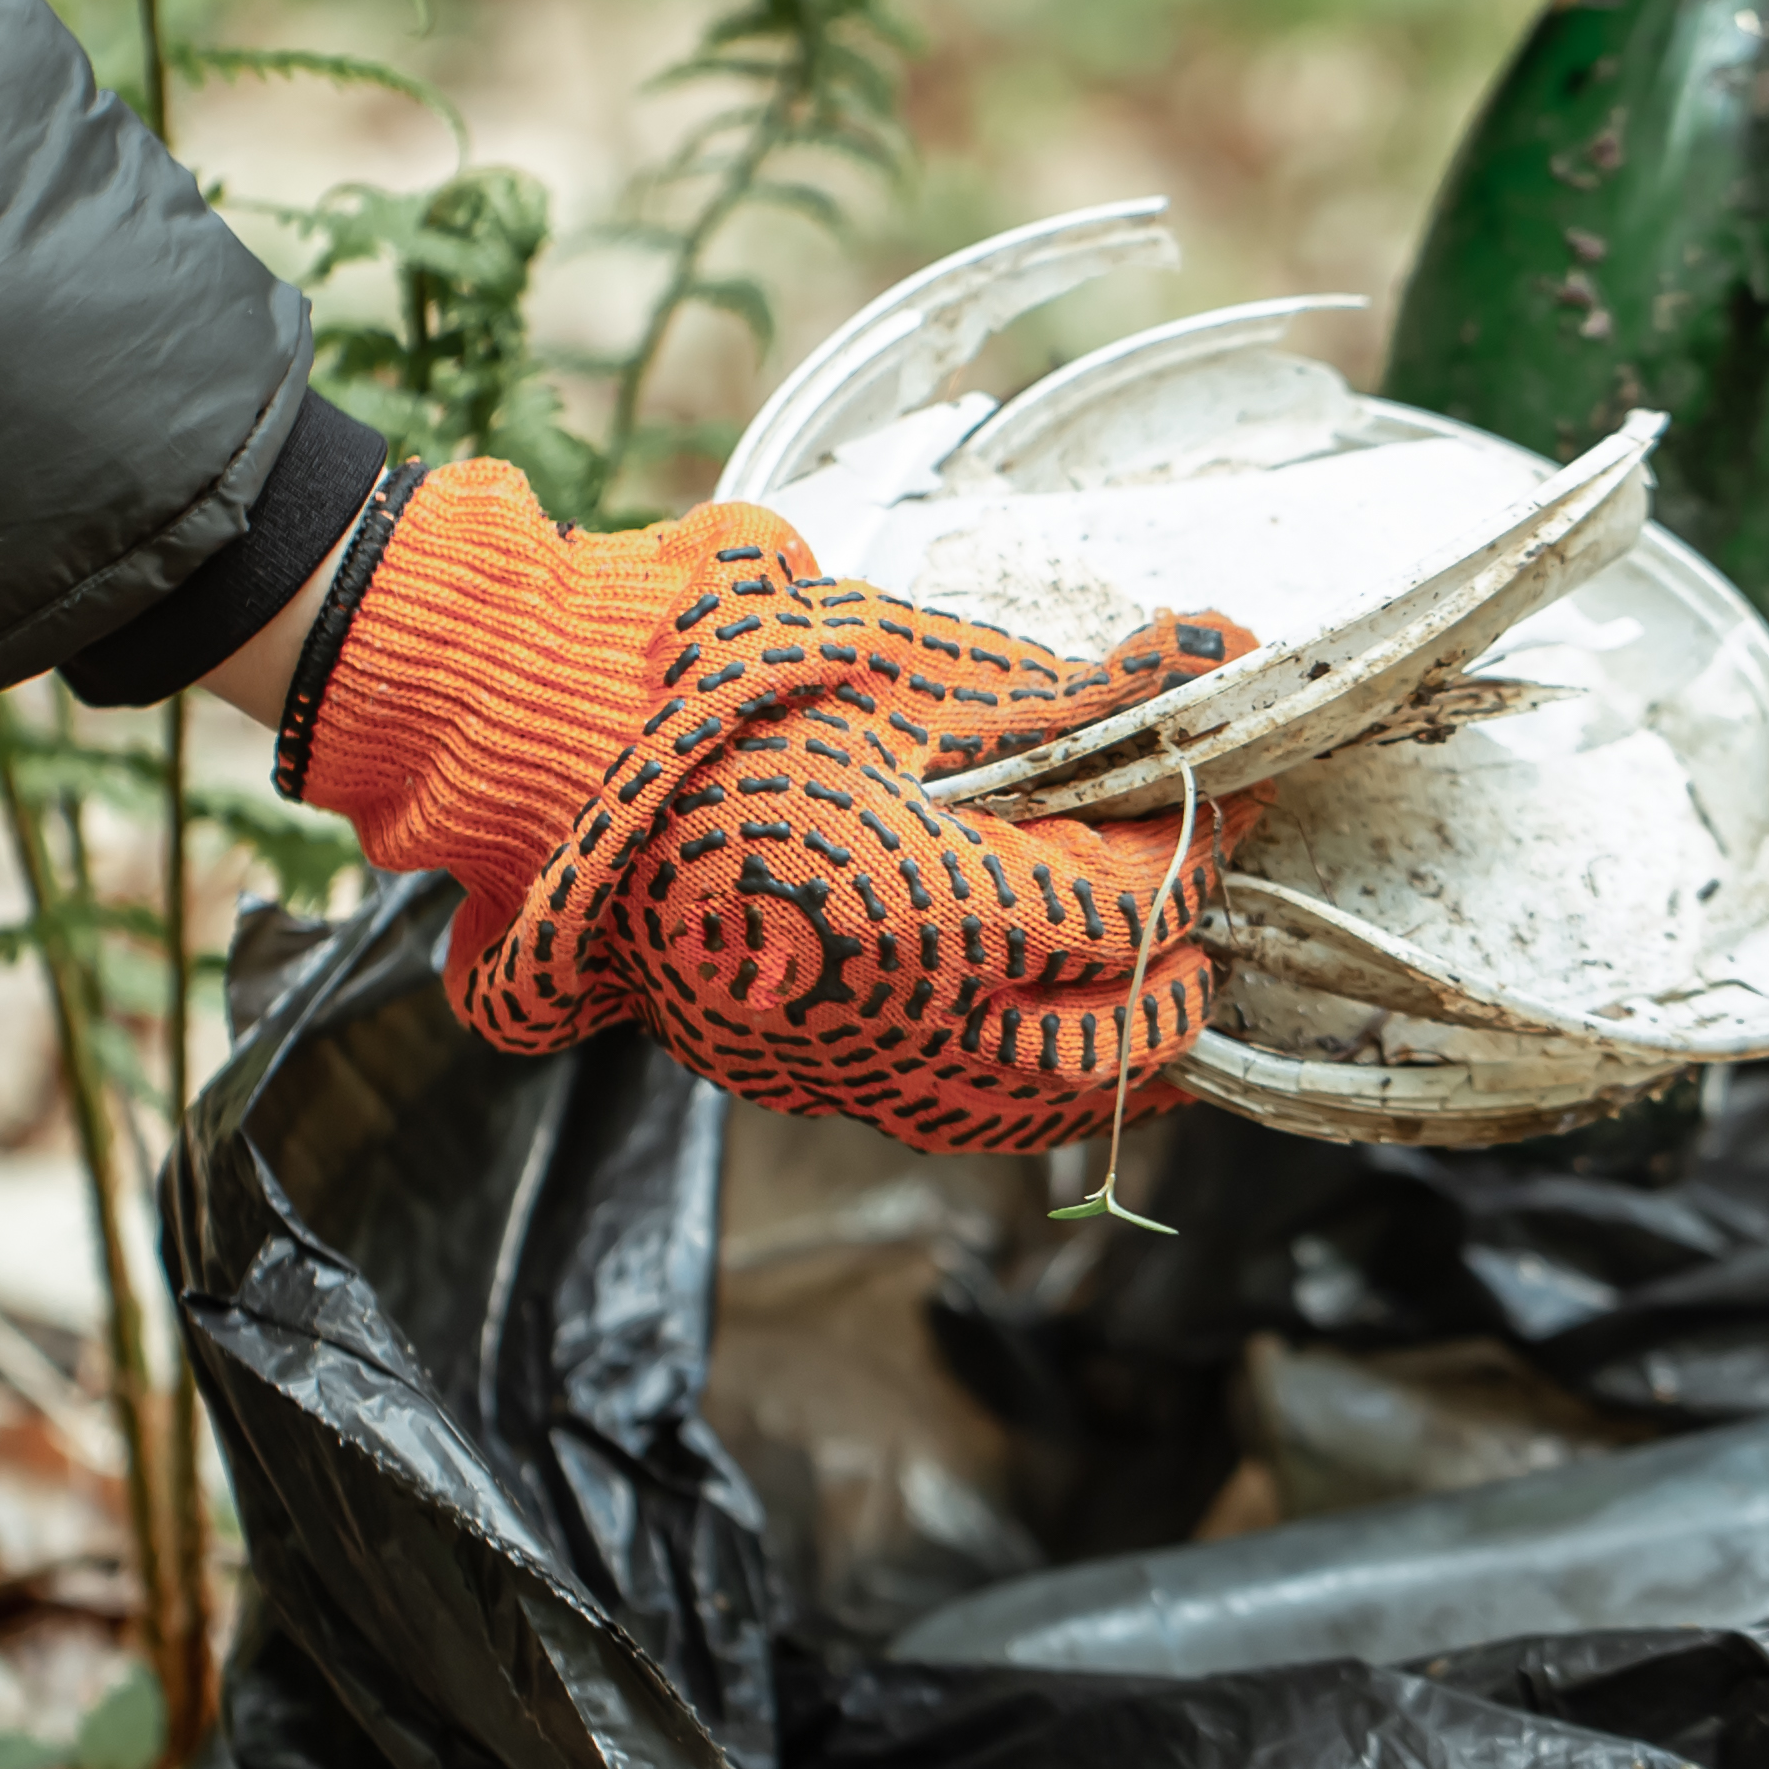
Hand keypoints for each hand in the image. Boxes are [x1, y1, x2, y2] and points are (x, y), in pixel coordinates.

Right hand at [281, 462, 1253, 1153]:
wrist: (546, 743)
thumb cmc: (725, 689)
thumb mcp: (915, 671)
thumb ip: (1075, 696)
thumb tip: (1215, 657)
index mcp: (939, 915)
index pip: (1131, 910)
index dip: (1196, 844)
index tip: (1222, 790)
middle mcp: (897, 1020)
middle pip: (1110, 1046)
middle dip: (1176, 971)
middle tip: (1194, 893)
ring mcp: (833, 1062)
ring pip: (1025, 1109)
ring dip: (1103, 1052)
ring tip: (1142, 982)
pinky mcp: (780, 1071)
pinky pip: (933, 1110)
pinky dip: (1006, 1081)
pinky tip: (1024, 1019)